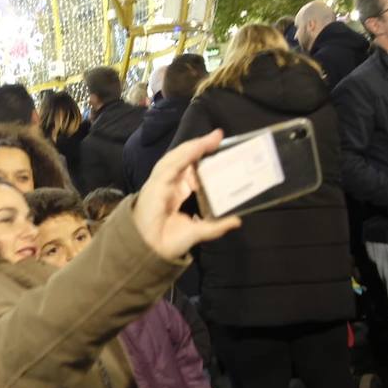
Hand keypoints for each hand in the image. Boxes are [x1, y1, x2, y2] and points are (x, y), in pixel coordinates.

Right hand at [134, 130, 241, 259]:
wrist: (150, 252)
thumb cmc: (167, 242)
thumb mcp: (198, 231)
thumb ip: (216, 226)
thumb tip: (237, 220)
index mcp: (177, 191)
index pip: (190, 168)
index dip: (203, 157)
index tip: (219, 147)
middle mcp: (169, 183)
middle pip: (185, 158)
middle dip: (201, 146)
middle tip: (219, 136)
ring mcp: (161, 182)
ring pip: (177, 157)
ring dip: (194, 146)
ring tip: (211, 138)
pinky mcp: (156, 185)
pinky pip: (171, 165)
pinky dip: (184, 155)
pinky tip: (197, 148)